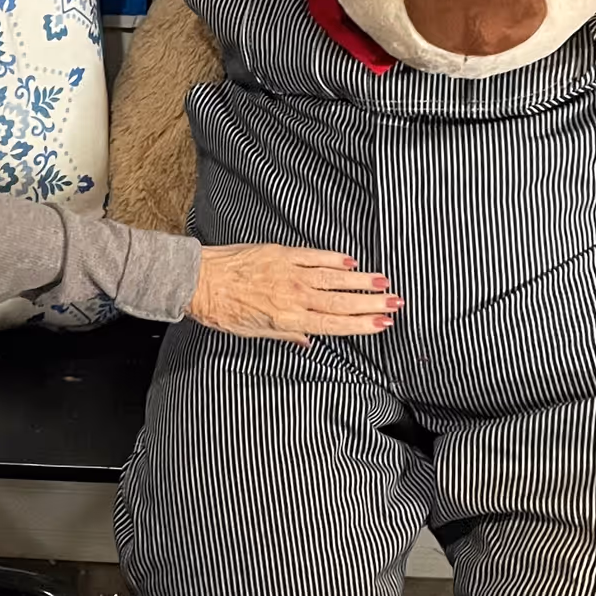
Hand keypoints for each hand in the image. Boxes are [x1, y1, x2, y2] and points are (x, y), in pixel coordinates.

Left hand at [188, 243, 399, 345]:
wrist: (199, 281)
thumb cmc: (221, 311)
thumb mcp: (253, 333)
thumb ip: (286, 336)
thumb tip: (309, 341)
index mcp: (288, 320)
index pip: (334, 324)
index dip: (361, 325)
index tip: (382, 323)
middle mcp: (294, 296)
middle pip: (341, 302)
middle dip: (372, 304)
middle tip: (396, 303)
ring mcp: (290, 273)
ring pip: (334, 278)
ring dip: (362, 281)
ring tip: (384, 283)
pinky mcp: (282, 254)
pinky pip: (315, 256)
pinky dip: (335, 259)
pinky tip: (351, 263)